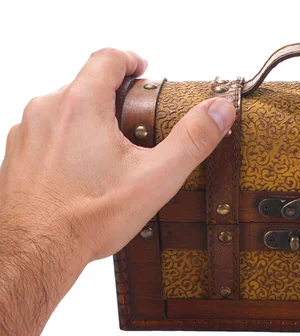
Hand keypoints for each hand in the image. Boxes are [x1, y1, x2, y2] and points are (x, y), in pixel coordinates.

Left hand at [0, 49, 234, 335]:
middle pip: (85, 84)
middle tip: (137, 123)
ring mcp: (27, 133)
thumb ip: (192, 139)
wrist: (36, 251)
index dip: (130, 60)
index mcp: (81, 105)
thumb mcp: (156, 177)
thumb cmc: (88, 217)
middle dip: (114, 97)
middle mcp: (47, 110)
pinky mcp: (18, 155)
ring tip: (112, 152)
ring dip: (89, 120)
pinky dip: (67, 141)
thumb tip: (219, 110)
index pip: (107, 58)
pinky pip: (47, 133)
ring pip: (64, 109)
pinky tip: (84, 171)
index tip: (143, 70)